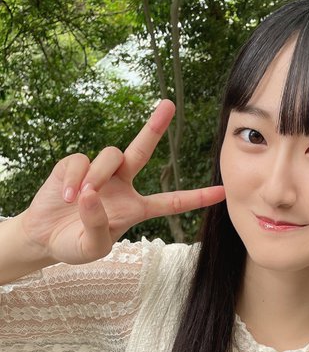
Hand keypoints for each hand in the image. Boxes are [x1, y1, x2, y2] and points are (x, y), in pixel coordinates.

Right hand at [20, 100, 224, 264]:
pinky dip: (72, 179)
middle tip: (169, 105)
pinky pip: (80, 161)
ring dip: (97, 176)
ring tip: (81, 198)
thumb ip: (97, 225)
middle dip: (154, 127)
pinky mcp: (75, 166)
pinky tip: (64, 196)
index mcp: (136, 209)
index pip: (171, 202)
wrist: (44, 237)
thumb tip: (91, 194)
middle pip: (142, 151)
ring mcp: (100, 173)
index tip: (222, 193)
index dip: (195, 198)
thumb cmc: (74, 245)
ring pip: (109, 156)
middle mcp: (122, 186)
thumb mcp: (92, 247)